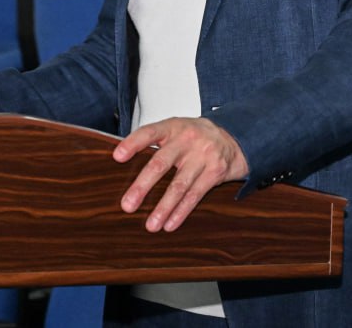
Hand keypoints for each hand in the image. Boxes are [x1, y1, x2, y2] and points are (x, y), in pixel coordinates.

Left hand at [113, 117, 248, 232]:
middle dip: (142, 186)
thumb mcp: (176, 130)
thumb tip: (122, 163)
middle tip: (128, 205)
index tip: (117, 156)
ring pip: (179, 185)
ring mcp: (203, 155)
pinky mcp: (215, 172)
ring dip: (163, 207)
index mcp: (173, 127)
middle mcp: (187, 139)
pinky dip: (181, 211)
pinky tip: (170, 224)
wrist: (234, 137)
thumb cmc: (195, 136)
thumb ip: (155, 142)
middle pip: (161, 163)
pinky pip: (195, 195)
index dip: (133, 143)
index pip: (150, 132)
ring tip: (150, 225)